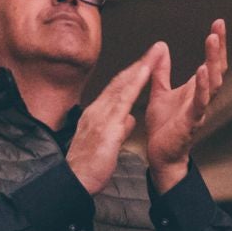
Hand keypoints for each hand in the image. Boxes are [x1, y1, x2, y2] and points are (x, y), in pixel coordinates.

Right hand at [66, 47, 156, 194]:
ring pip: (123, 85)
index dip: (133, 75)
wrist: (75, 181)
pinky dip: (135, 82)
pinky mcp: (105, 125)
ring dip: (140, 67)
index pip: (118, 90)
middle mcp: (98, 110)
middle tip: (156, 49)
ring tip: (155, 53)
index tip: (146, 63)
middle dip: (139, 64)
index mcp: (98, 115)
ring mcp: (100, 115)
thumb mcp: (108, 144)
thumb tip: (129, 119)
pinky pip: (123, 99)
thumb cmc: (90, 167)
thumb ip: (118, 128)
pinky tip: (145, 72)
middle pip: (121, 82)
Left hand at [145, 20, 227, 190]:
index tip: (218, 23)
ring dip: (213, 61)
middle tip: (219, 26)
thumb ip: (161, 71)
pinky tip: (202, 70)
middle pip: (217, 68)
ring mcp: (199, 109)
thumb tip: (162, 48)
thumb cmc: (163, 126)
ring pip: (213, 83)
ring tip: (212, 40)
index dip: (216, 44)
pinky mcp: (191, 121)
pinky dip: (203, 86)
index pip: (211, 62)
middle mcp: (203, 97)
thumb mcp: (159, 91)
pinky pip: (200, 102)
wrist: (160, 154)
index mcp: (196, 89)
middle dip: (219, 47)